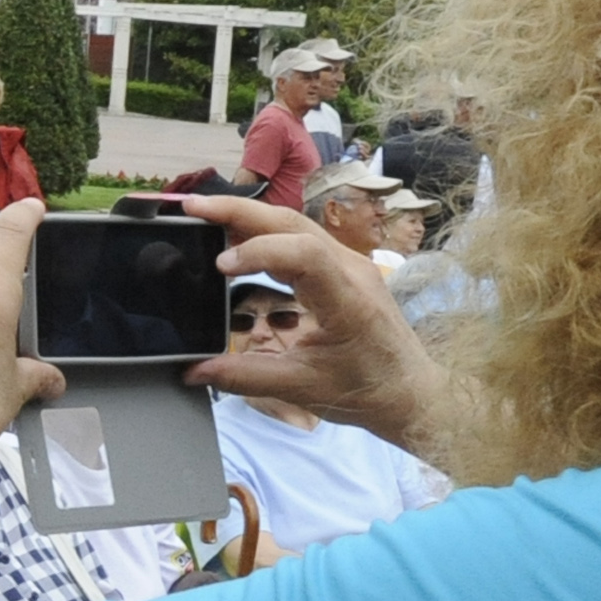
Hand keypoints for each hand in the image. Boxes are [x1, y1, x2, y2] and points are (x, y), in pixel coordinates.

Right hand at [179, 195, 455, 454]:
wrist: (408, 391)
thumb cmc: (365, 391)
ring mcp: (349, 264)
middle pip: (292, 223)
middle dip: (239, 211)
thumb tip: (193, 371)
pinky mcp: (342, 269)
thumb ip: (245, 376)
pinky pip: (300, 240)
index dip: (257, 251)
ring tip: (206, 218)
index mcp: (348, 299)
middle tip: (192, 209)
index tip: (219, 268)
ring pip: (295, 225)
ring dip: (249, 218)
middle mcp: (351, 270)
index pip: (302, 252)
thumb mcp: (302, 387)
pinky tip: (237, 241)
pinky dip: (264, 235)